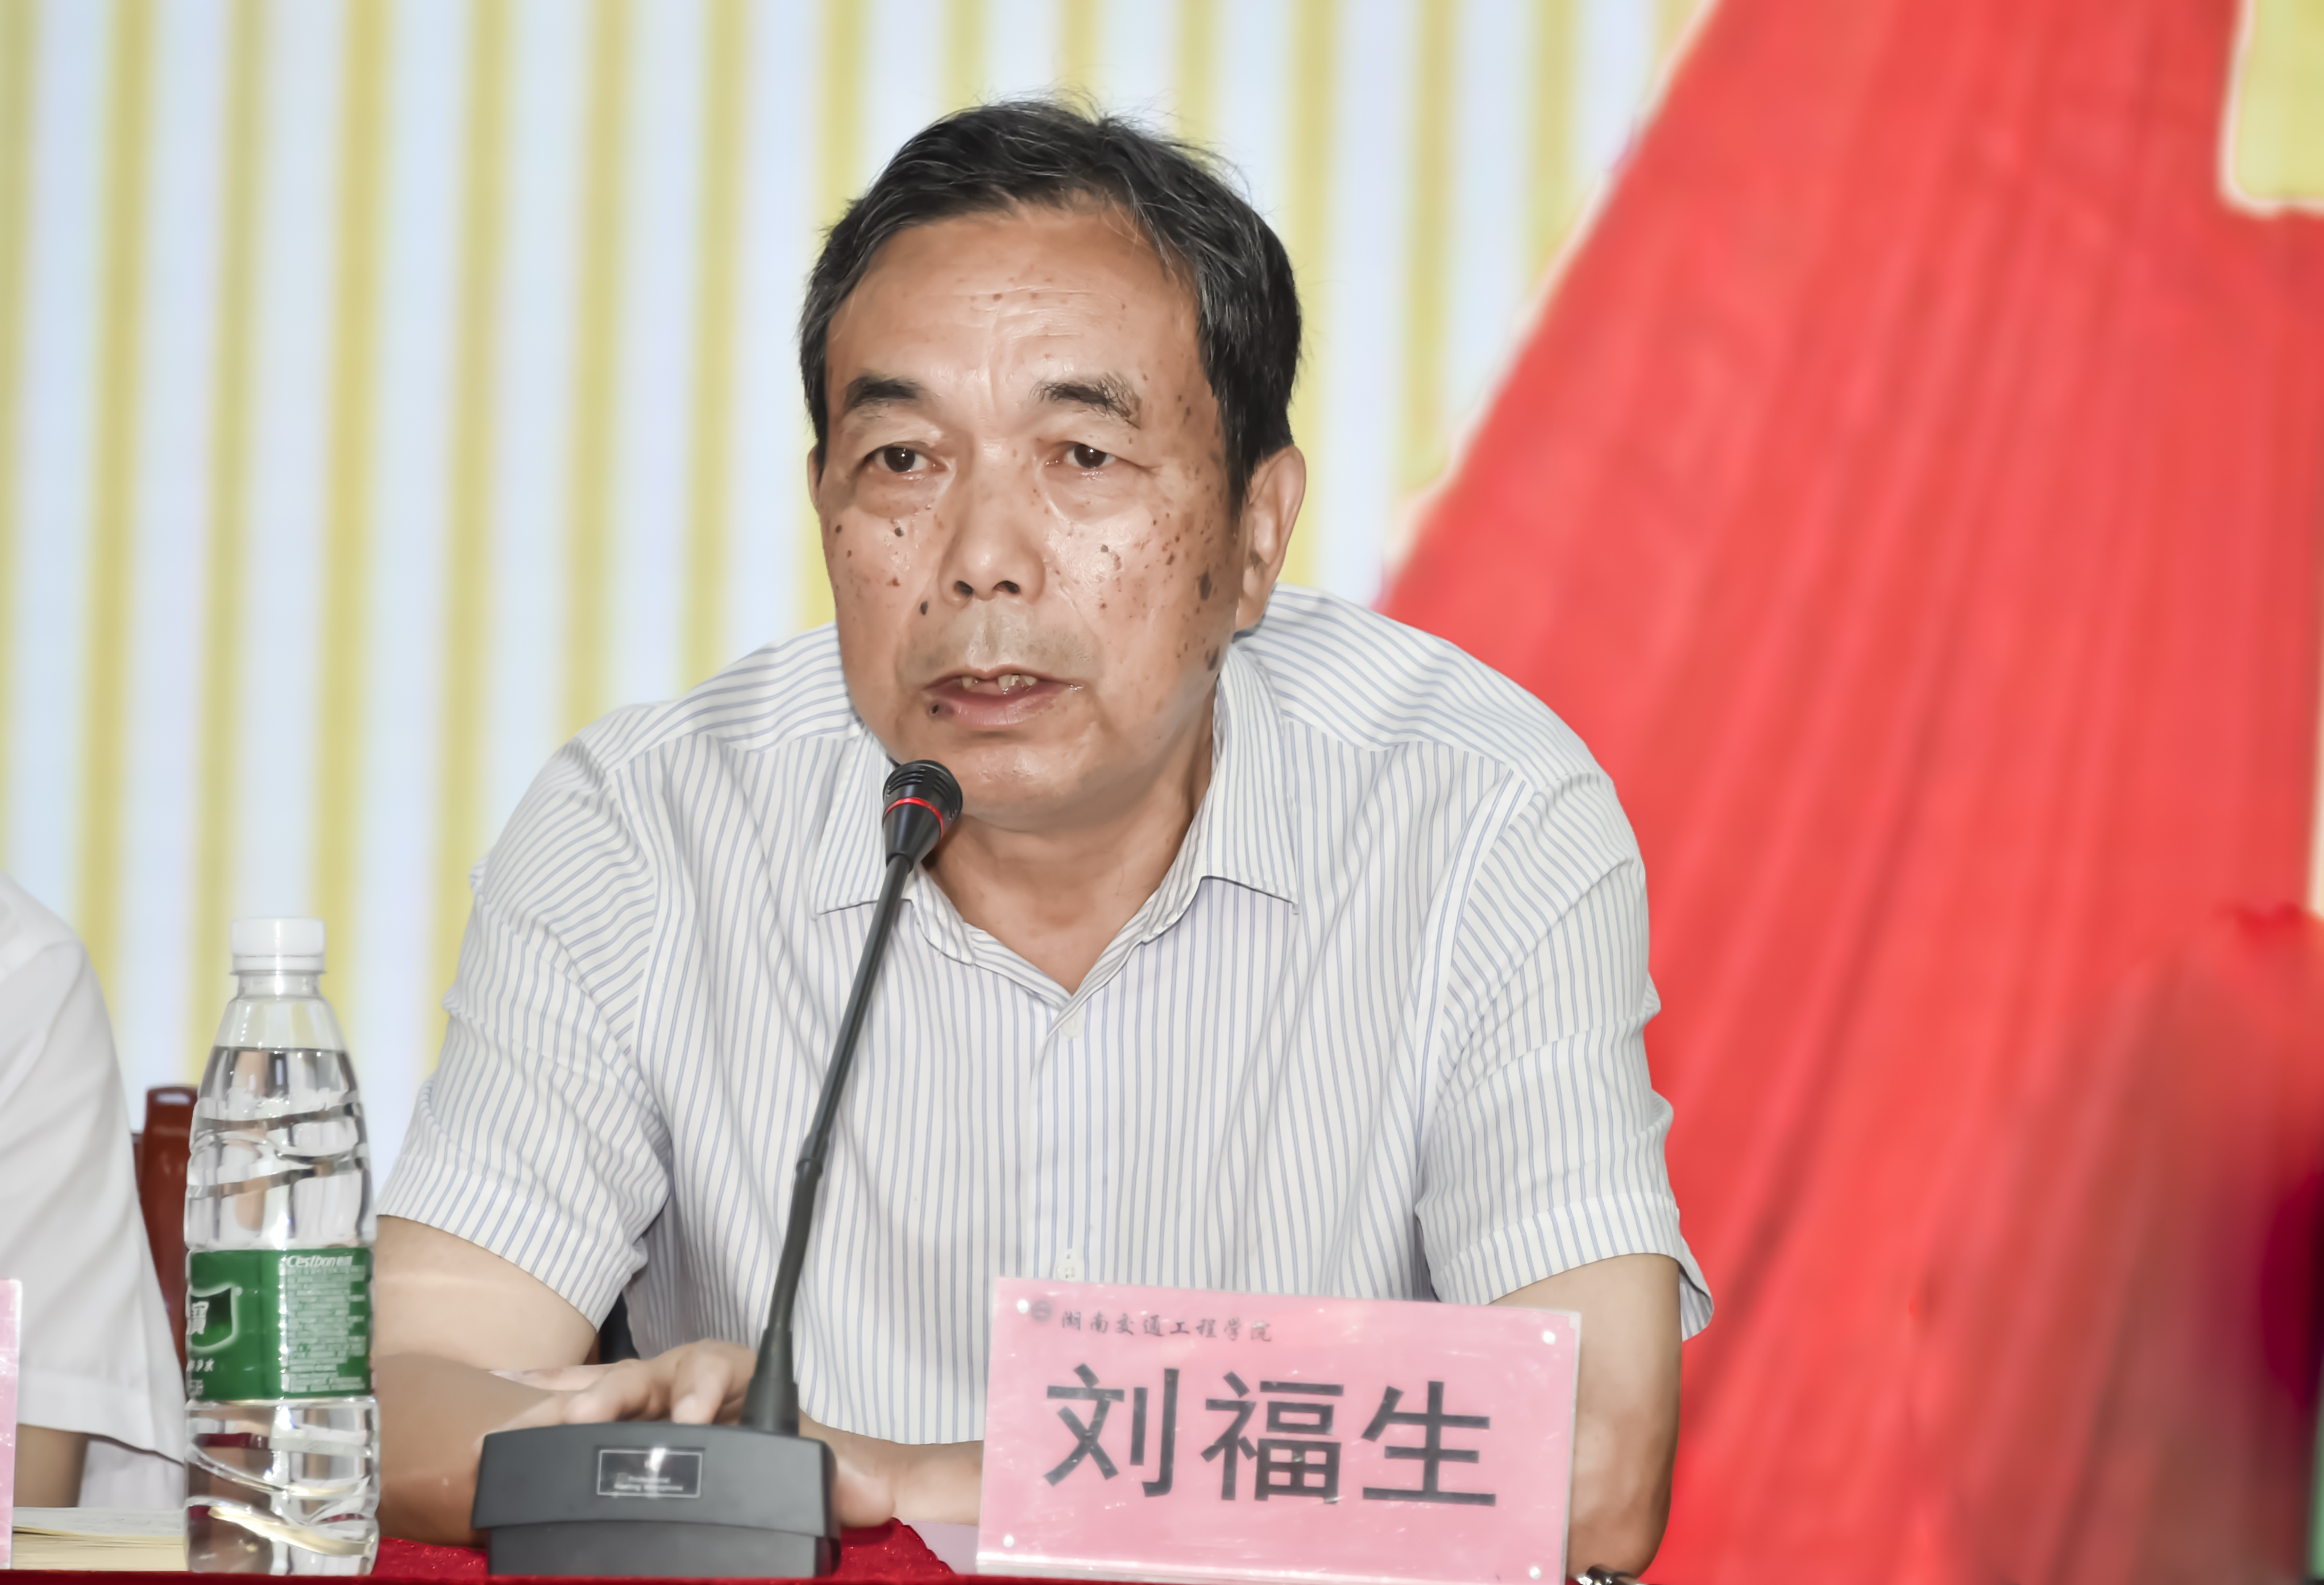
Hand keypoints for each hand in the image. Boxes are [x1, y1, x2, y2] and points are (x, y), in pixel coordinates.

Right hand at [485, 1342, 981, 1527]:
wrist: (826, 1474)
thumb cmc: (827, 1464)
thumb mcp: (844, 1464)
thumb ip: (865, 1472)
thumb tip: (883, 1488)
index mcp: (744, 1384)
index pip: (716, 1369)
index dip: (699, 1390)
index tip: (690, 1418)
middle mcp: (692, 1384)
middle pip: (646, 1376)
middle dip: (613, 1396)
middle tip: (585, 1421)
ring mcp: (656, 1402)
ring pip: (607, 1393)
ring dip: (565, 1407)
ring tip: (515, 1423)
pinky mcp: (630, 1426)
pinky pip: (583, 1407)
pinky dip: (545, 1406)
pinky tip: (506, 1414)